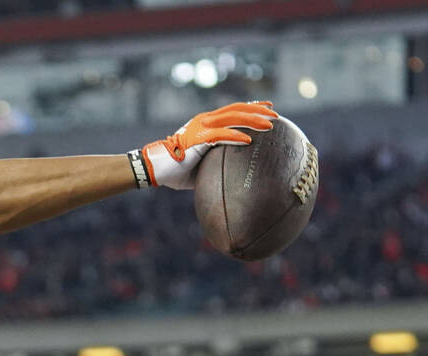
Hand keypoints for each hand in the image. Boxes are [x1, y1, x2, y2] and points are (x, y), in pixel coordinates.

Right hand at [132, 101, 278, 189]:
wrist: (155, 168)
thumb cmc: (176, 169)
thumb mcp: (201, 162)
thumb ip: (216, 160)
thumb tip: (233, 172)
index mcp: (205, 122)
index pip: (232, 109)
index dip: (251, 107)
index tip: (268, 107)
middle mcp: (204, 120)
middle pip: (237, 109)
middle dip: (258, 110)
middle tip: (275, 115)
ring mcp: (201, 128)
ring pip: (232, 117)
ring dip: (253, 120)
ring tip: (269, 125)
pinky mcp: (198, 139)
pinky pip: (221, 135)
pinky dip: (235, 136)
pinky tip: (248, 140)